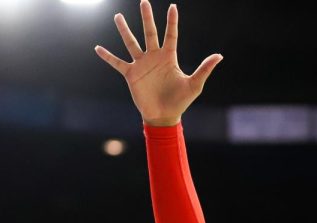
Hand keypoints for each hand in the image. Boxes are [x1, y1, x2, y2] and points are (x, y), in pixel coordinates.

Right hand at [94, 1, 221, 125]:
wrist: (164, 116)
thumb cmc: (180, 102)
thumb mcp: (194, 85)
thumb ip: (204, 69)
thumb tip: (219, 56)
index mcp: (169, 57)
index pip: (171, 35)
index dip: (172, 21)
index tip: (173, 6)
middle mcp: (154, 57)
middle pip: (149, 32)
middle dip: (146, 17)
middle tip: (143, 1)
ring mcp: (141, 65)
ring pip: (131, 43)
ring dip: (124, 30)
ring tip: (117, 16)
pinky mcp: (131, 74)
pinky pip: (117, 63)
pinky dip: (108, 56)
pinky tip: (97, 48)